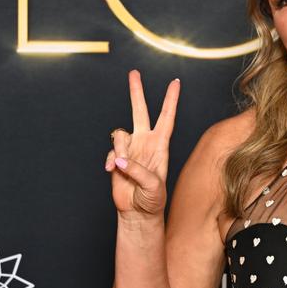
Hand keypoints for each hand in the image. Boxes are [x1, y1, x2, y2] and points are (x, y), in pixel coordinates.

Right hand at [105, 69, 179, 217]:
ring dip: (120, 150)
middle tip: (134, 73)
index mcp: (160, 146)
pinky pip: (111, 151)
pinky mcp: (118, 158)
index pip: (167, 118)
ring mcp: (131, 149)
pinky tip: (113, 171)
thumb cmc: (153, 201)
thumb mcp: (153, 187)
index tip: (175, 83)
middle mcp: (145, 143)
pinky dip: (111, 160)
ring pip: (120, 134)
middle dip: (137, 92)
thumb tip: (121, 159)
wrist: (138, 213)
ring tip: (122, 167)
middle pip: (140, 111)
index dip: (171, 100)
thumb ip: (138, 171)